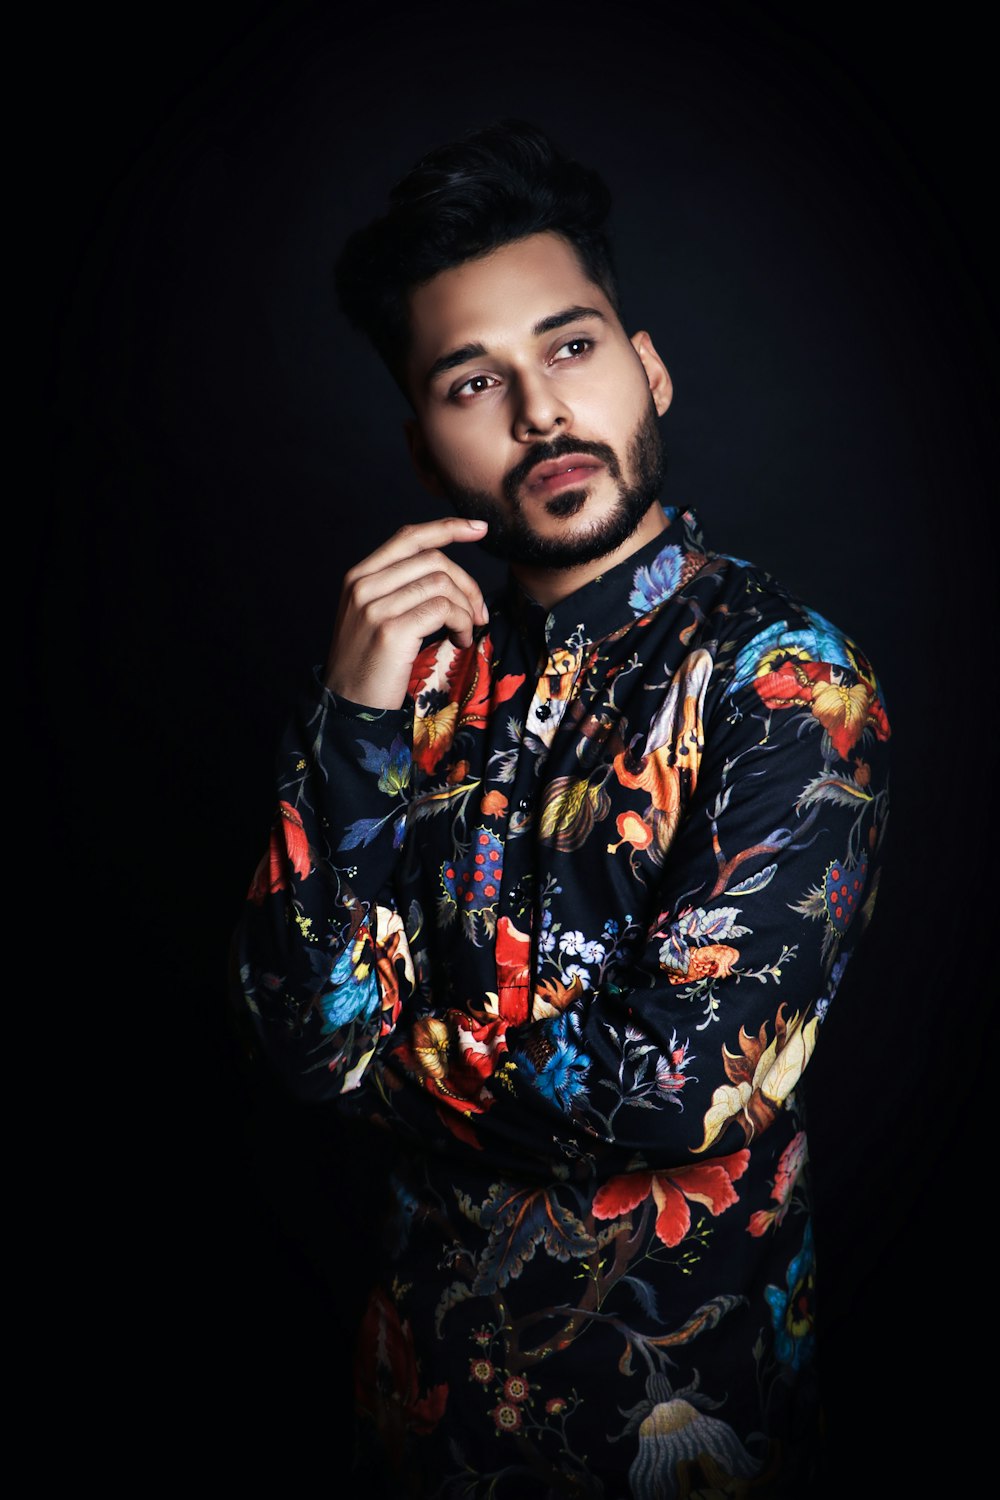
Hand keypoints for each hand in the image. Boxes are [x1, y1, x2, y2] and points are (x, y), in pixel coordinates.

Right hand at [323, 517, 489, 709]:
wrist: (348, 706)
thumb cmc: (370, 664)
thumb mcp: (374, 616)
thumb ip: (399, 588)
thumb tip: (448, 574)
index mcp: (358, 576)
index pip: (409, 537)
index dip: (447, 528)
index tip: (479, 528)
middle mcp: (363, 585)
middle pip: (433, 559)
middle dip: (467, 584)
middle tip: (479, 613)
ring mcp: (375, 607)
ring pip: (442, 583)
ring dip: (466, 608)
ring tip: (466, 632)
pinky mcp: (391, 630)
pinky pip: (443, 609)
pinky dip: (462, 623)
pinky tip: (460, 641)